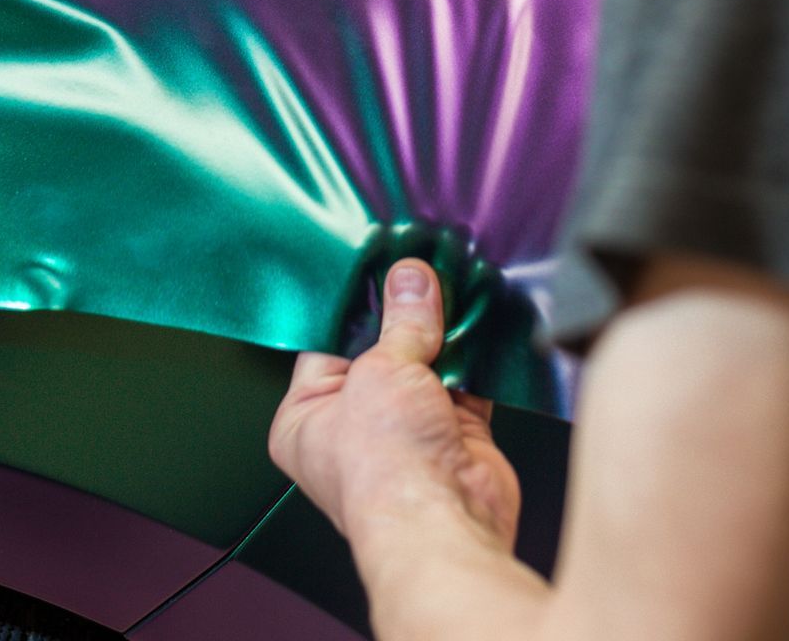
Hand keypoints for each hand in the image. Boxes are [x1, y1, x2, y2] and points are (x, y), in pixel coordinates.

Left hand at [268, 258, 521, 556]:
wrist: (444, 521)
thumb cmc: (384, 473)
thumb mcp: (380, 371)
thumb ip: (401, 321)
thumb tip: (409, 282)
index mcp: (307, 417)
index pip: (326, 343)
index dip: (356, 305)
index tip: (379, 268)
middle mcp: (354, 427)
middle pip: (381, 351)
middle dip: (406, 317)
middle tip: (422, 272)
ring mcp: (406, 432)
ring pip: (427, 365)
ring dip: (444, 336)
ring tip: (454, 289)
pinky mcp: (455, 436)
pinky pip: (466, 383)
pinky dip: (477, 359)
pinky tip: (482, 326)